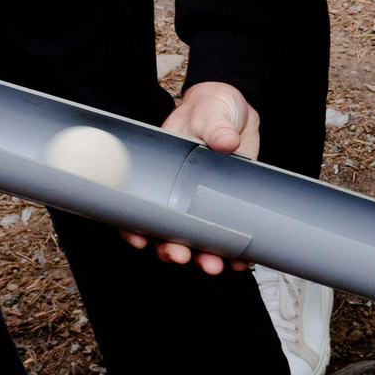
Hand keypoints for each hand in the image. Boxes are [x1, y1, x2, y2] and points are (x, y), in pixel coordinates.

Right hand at [120, 81, 259, 273]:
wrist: (237, 108)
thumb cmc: (211, 107)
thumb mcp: (210, 112)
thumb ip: (215, 126)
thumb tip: (225, 142)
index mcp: (162, 172)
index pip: (138, 205)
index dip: (134, 227)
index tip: (141, 240)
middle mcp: (178, 193)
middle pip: (166, 231)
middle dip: (171, 248)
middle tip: (180, 256)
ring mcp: (202, 202)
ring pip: (196, 240)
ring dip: (202, 256)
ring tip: (214, 266)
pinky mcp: (226, 205)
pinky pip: (226, 234)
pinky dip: (232, 252)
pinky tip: (241, 261)